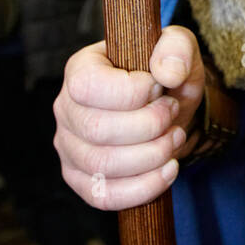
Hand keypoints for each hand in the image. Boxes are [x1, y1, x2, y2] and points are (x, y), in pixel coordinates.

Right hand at [54, 26, 205, 208]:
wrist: (167, 108)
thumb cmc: (164, 76)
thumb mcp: (178, 48)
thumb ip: (176, 47)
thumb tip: (168, 72)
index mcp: (80, 70)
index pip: (89, 86)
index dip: (132, 92)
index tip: (159, 88)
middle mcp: (66, 109)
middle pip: (97, 130)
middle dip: (149, 126)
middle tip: (173, 114)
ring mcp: (69, 148)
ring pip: (102, 166)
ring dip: (151, 156)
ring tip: (175, 138)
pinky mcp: (81, 180)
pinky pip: (103, 196)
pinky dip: (143, 188)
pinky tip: (169, 169)